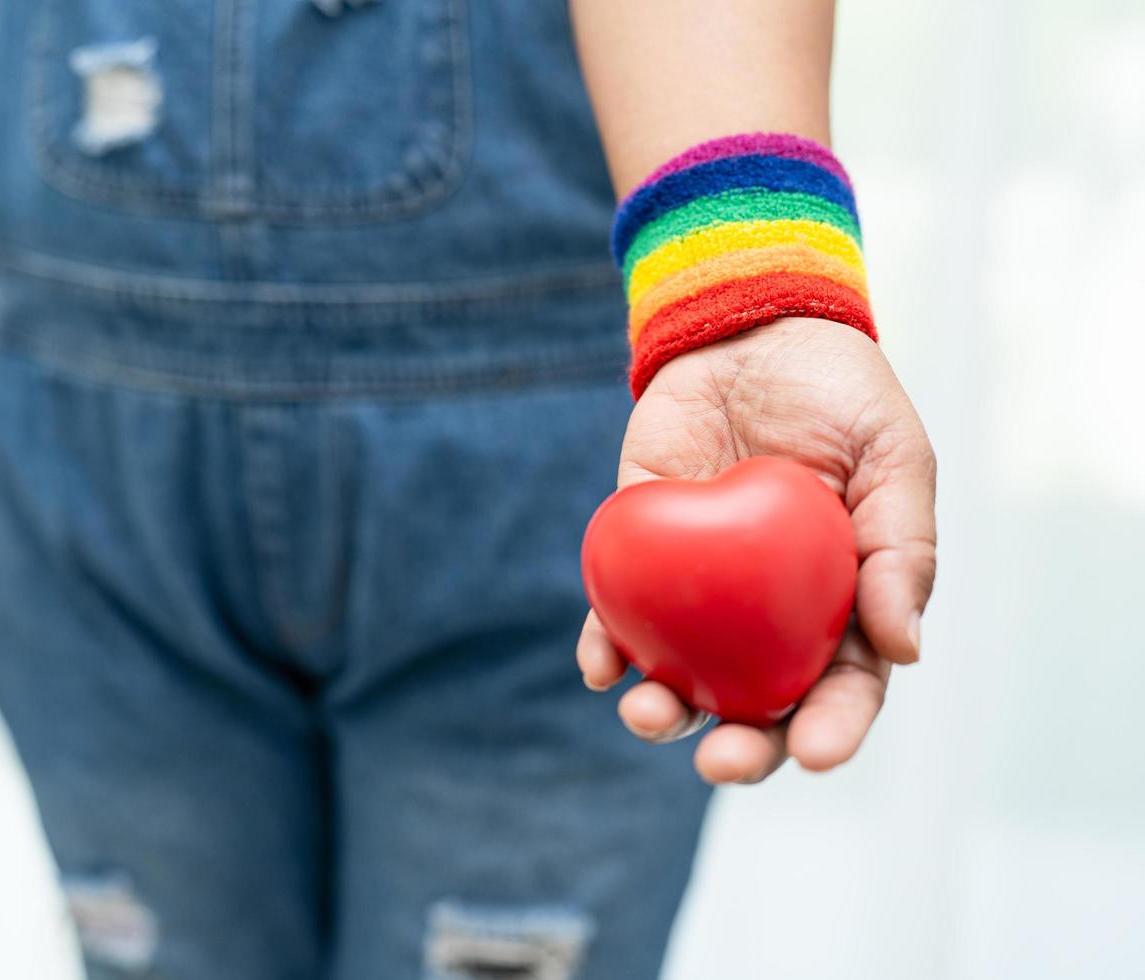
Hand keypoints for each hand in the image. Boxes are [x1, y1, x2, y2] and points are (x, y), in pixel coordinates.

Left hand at [577, 318, 936, 783]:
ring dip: (663, 709)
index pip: (844, 686)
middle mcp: (771, 611)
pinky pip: (620, 614)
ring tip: (647, 715)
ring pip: (683, 673)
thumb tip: (905, 651)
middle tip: (718, 762)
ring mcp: (703, 587)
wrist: (750, 327)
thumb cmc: (838, 394)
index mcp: (844, 602)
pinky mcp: (642, 550)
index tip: (813, 754)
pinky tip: (601, 665)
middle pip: (757, 702)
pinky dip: (606, 644)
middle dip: (741, 746)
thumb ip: (902, 547)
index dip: (832, 728)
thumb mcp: (893, 457)